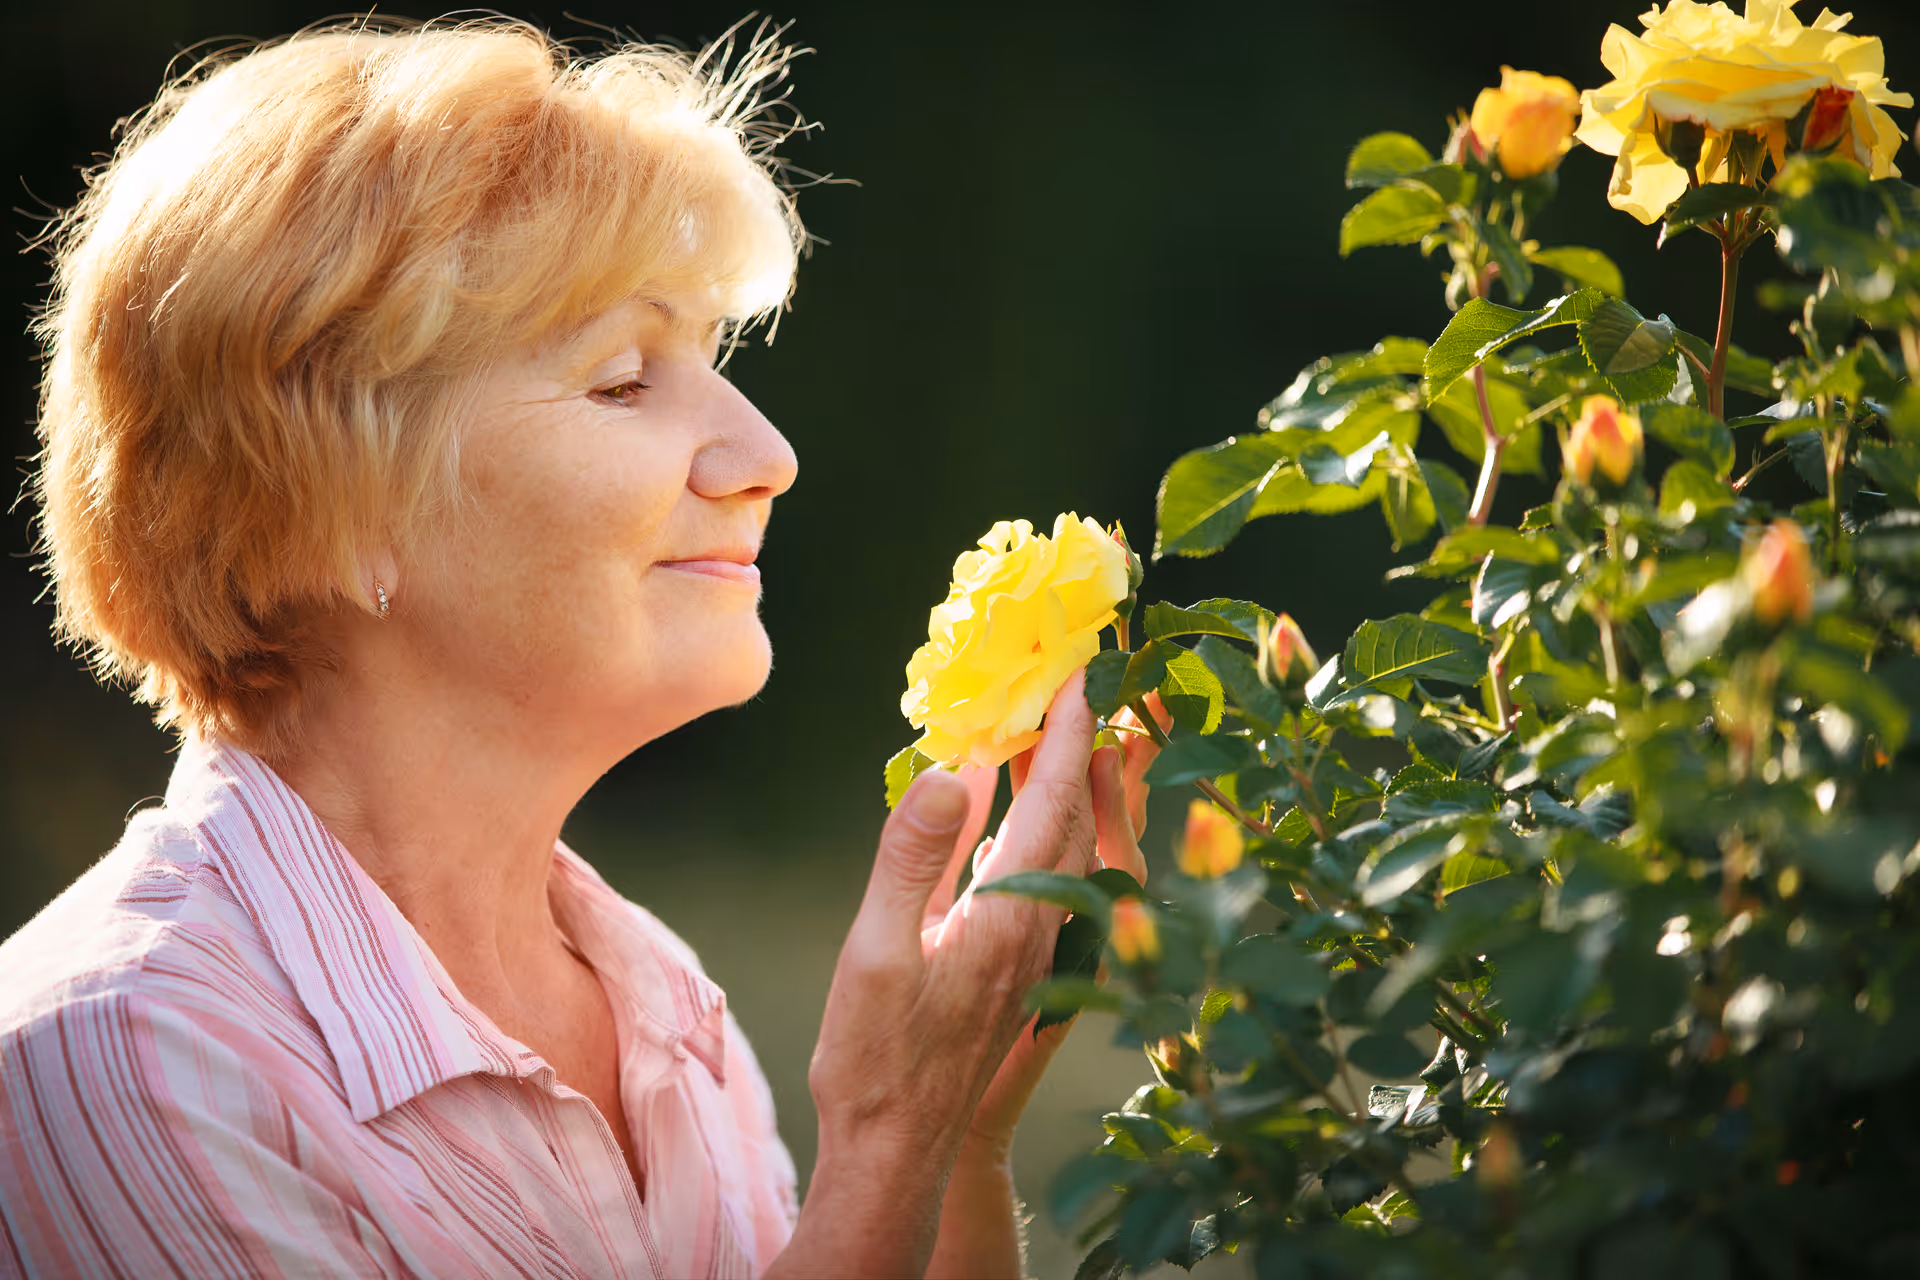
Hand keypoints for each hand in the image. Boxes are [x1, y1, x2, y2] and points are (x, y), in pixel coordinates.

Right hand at [771, 673, 1099, 1278]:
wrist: (895, 1150)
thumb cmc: (877, 1058)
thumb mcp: (877, 950)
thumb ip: (912, 856)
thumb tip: (952, 768)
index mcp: (1008, 916)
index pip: (1051, 801)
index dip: (1066, 732)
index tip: (1078, 671)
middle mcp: (1034, 927)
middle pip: (1068, 814)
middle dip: (1073, 743)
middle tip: (1067, 678)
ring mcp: (1026, 948)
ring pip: (1054, 845)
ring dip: (1050, 782)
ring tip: (1034, 726)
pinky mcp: (1009, 964)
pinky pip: (1029, 872)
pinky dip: (1021, 823)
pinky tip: (990, 805)